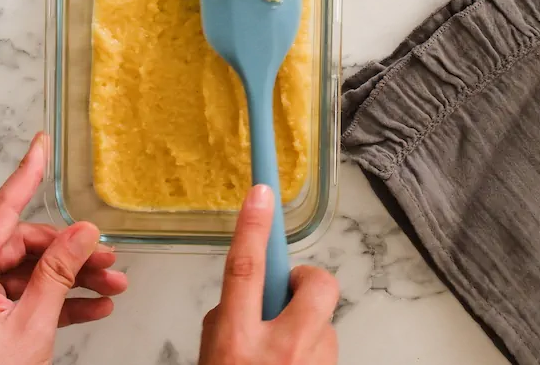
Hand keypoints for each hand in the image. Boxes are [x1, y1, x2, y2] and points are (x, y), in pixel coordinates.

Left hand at [0, 132, 127, 364]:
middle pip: (25, 248)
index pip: (0, 214)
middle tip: (109, 258)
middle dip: (71, 251)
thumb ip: (59, 275)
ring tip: (114, 284)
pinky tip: (96, 306)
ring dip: (74, 278)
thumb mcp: (32, 327)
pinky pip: (29, 301)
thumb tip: (83, 233)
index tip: (40, 146)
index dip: (25, 177)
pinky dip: (62, 303)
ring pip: (32, 276)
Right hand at [198, 185, 338, 364]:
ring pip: (324, 320)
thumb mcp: (212, 357)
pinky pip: (327, 345)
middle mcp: (281, 349)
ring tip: (284, 352)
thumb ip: (229, 320)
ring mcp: (313, 361)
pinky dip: (312, 350)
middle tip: (291, 291)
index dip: (254, 226)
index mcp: (237, 341)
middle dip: (309, 277)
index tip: (262, 193)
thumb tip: (248, 295)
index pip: (246, 269)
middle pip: (315, 284)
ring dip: (307, 327)